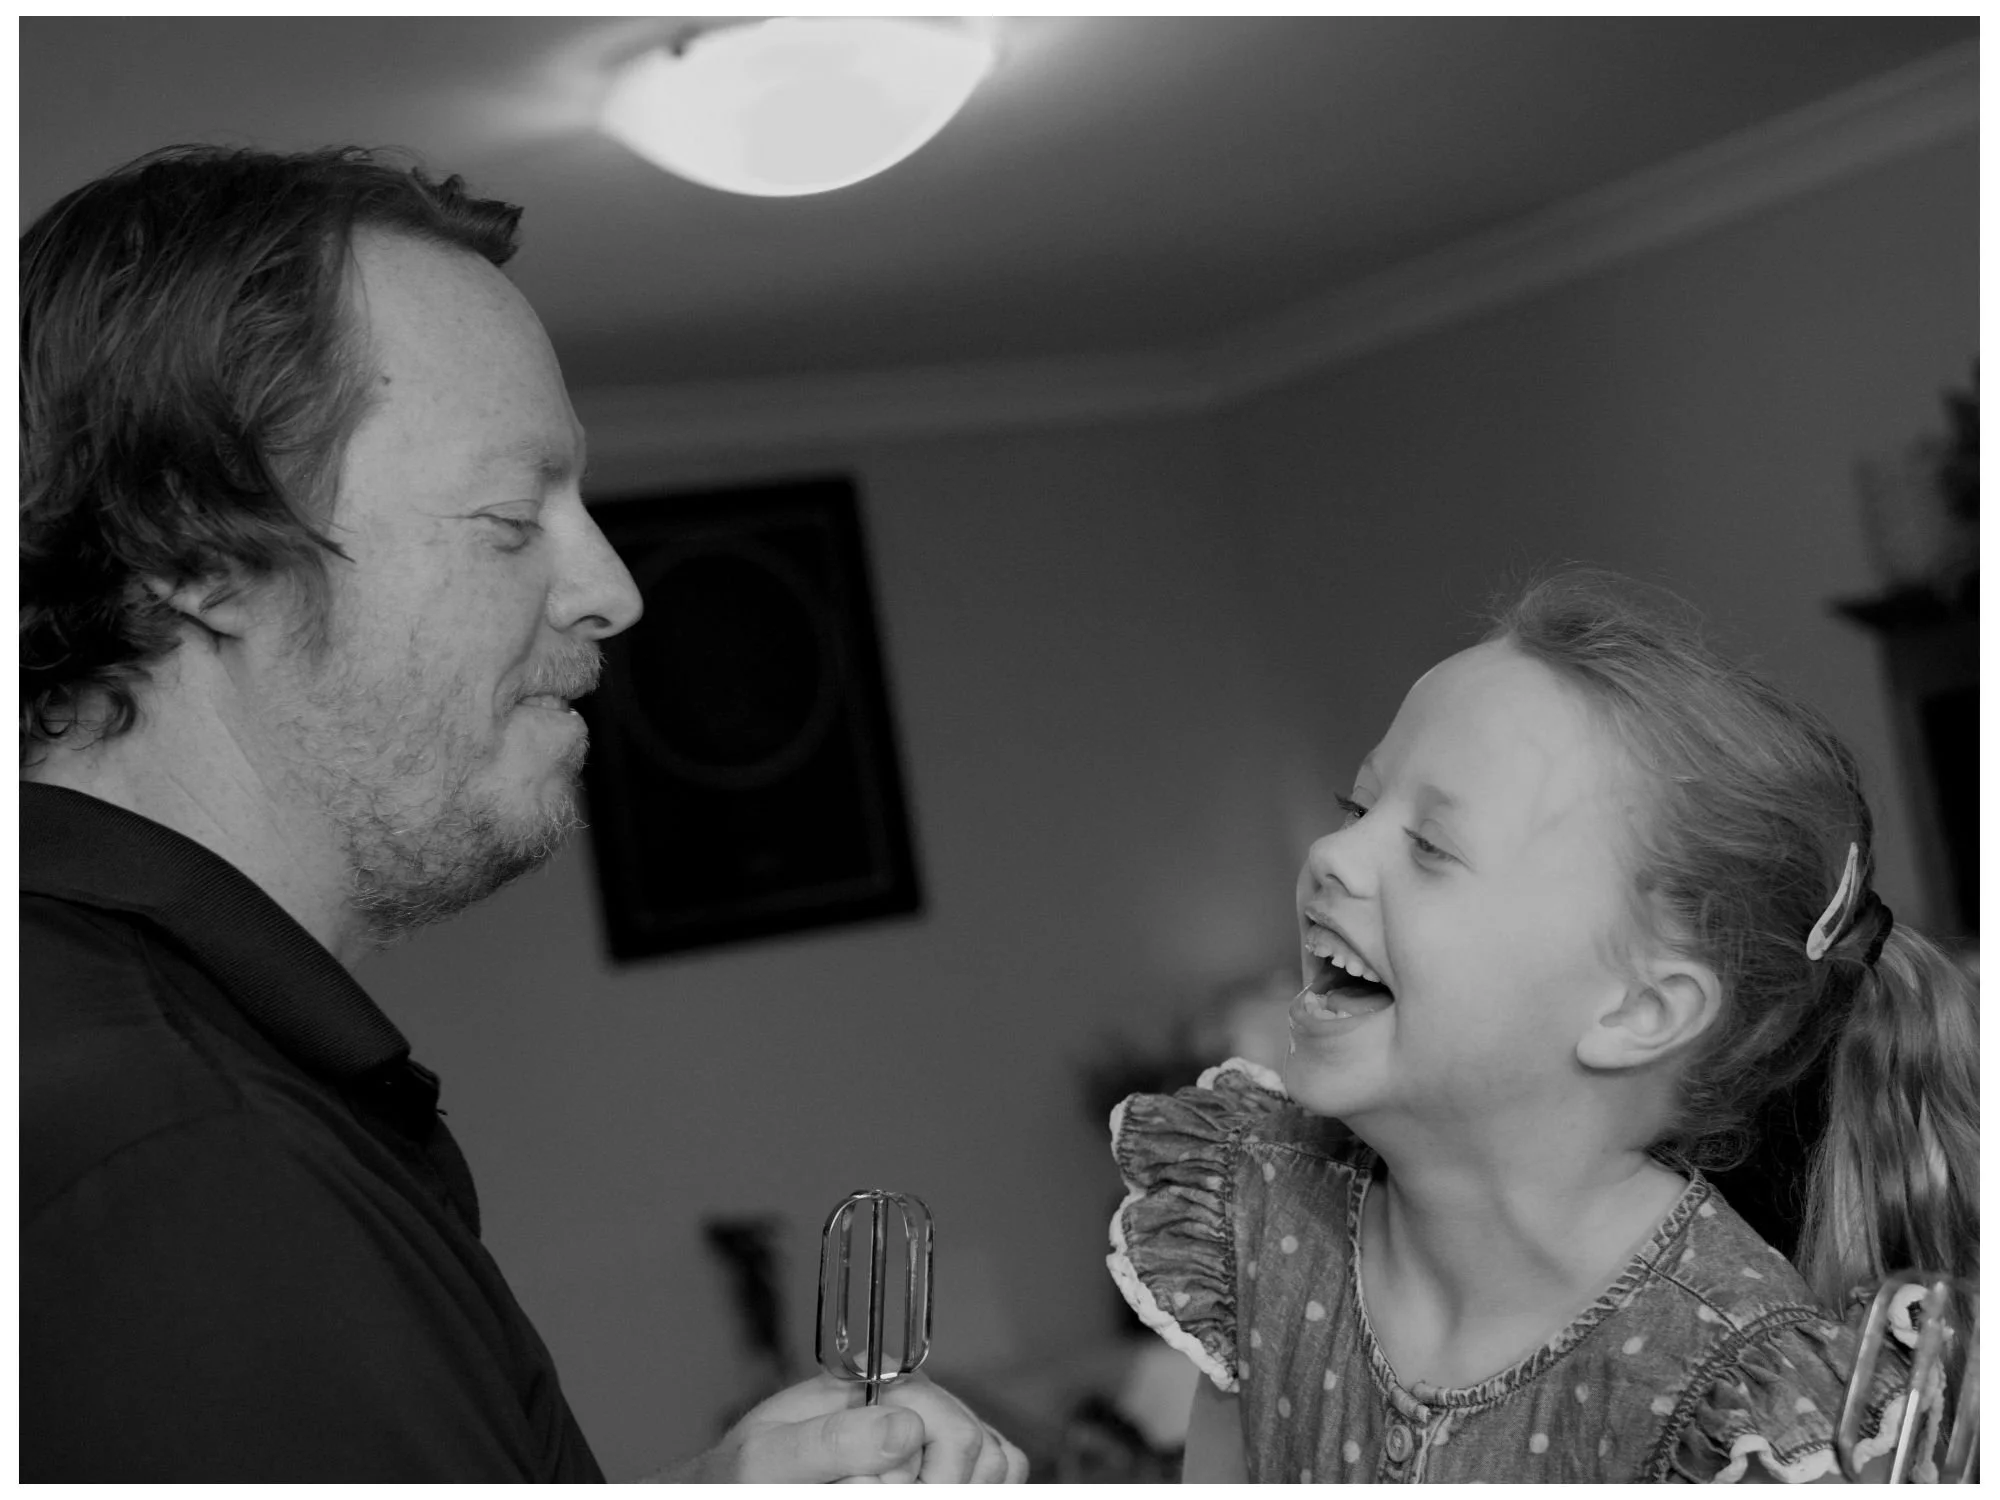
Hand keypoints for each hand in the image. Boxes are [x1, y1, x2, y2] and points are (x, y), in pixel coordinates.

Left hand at [659, 1372, 1024, 1481]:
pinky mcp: (939, 1465)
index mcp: (873, 1383)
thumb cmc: (742, 1478)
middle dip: (935, 1485)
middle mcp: (911, 1399)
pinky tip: (928, 1494)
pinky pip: (999, 1473)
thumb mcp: (765, 1459)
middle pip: (978, 1447)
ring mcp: (931, 1433)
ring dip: (955, 1487)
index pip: (947, 1424)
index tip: (888, 1494)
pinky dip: (974, 1488)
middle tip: (881, 1494)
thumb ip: (829, 1440)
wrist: (736, 1489)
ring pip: (998, 1461)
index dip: (929, 1476)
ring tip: (898, 1493)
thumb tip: (905, 1428)